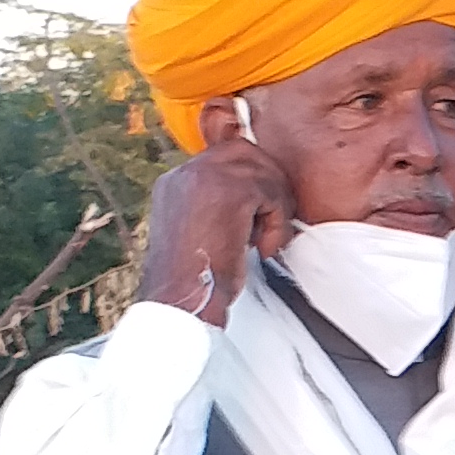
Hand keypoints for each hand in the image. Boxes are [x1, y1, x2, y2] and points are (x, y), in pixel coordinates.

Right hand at [136, 117, 295, 324]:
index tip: (258, 216)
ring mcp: (205, 177)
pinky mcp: (228, 191)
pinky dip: (277, 222)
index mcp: (177, 181)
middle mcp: (186, 172)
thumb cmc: (197, 280)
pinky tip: (263, 248)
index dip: (253, 182)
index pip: (226, 157)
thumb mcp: (202, 232)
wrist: (182, 302)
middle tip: (272, 224)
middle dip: (269, 185)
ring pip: (263, 171)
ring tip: (265, 241)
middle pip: (247, 152)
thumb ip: (218, 206)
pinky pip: (271, 192)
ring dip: (275, 207)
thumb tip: (255, 198)